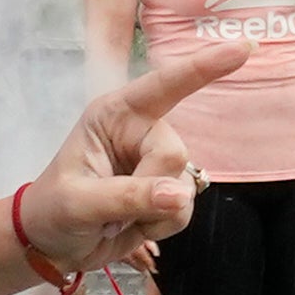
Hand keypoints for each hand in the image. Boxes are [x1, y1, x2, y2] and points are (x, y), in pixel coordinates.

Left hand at [15, 40, 244, 270]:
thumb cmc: (53, 211)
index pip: (164, 86)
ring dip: (155, 213)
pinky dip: (162, 226)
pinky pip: (186, 208)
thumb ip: (127, 196)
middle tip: (112, 208)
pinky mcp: (167, 191)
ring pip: (185, 185)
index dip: (204, 67)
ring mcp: (155, 162)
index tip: (243, 49)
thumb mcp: (78, 203)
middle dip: (150, 187)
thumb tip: (179, 195)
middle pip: (175, 152)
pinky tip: (132, 226)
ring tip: (116, 217)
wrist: (52, 245)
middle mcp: (140, 131)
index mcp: (114, 115)